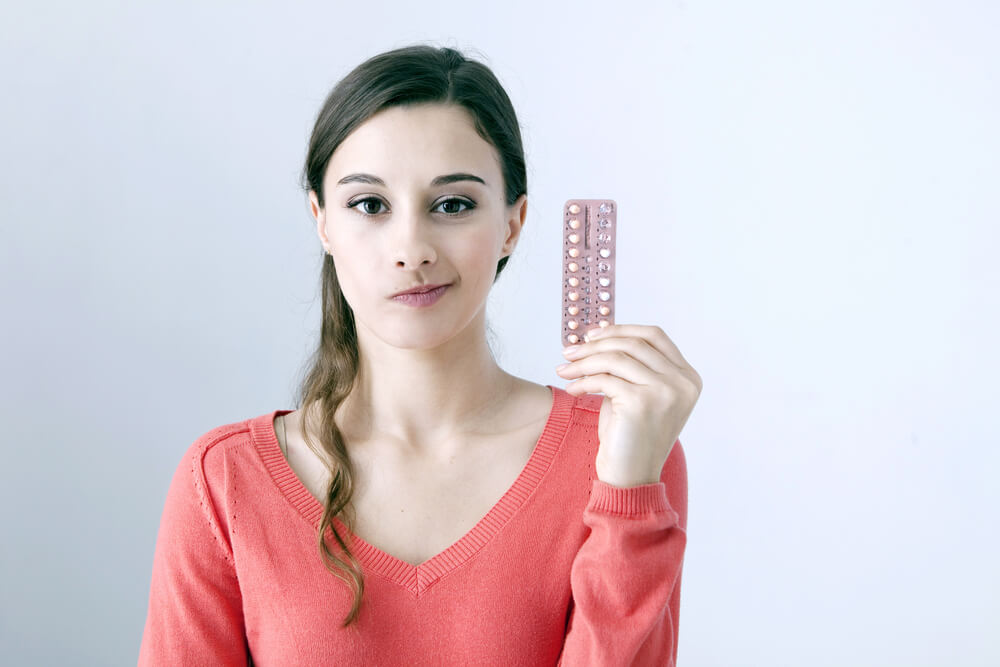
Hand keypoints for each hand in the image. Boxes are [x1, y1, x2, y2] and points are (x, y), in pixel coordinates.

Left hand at [555, 324, 701, 486]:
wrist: (630, 478)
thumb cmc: (630, 436)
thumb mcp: (637, 394)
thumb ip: (630, 366)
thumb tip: (598, 334)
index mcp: (687, 377)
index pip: (654, 336)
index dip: (621, 329)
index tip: (592, 335)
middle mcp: (682, 382)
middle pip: (632, 344)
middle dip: (595, 345)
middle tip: (568, 352)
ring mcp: (665, 391)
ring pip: (615, 358)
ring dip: (583, 362)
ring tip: (564, 370)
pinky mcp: (642, 402)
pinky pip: (604, 379)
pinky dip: (583, 381)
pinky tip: (572, 390)